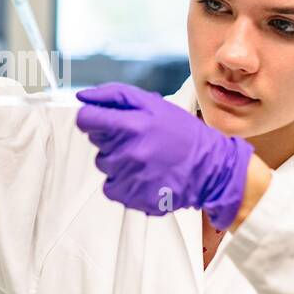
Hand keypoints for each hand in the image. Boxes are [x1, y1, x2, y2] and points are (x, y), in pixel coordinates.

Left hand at [75, 83, 255, 229]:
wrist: (210, 169)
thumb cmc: (183, 134)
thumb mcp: (153, 104)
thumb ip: (114, 96)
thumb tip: (83, 96)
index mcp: (131, 125)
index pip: (86, 120)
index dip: (93, 119)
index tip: (104, 122)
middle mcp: (128, 153)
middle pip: (97, 143)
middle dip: (113, 138)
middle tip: (140, 139)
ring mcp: (130, 177)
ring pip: (105, 164)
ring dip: (119, 160)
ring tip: (146, 157)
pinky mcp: (132, 197)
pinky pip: (111, 187)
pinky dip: (123, 181)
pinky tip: (144, 174)